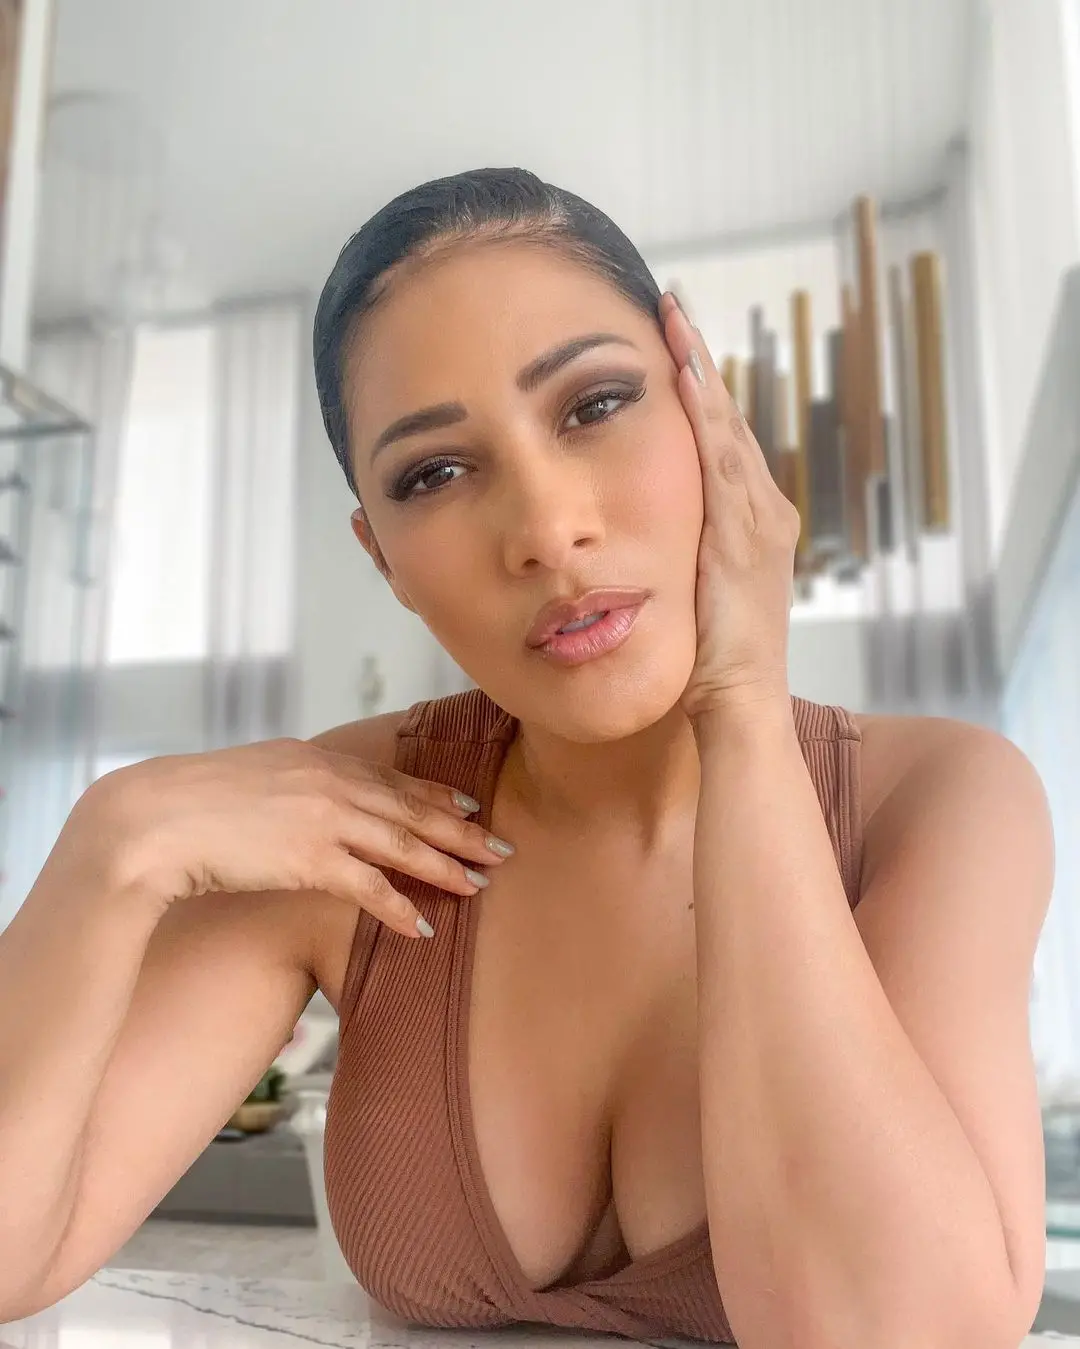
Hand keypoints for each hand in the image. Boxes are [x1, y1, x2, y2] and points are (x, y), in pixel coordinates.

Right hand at [57, 738, 510, 937]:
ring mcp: (324, 821)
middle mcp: (330, 784)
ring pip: (403, 845)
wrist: (152, 820)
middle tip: (502, 848)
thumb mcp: (252, 776)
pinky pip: (370, 888)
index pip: (393, 779)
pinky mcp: (311, 860)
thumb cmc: (190, 801)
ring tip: (480, 885)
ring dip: (446, 867)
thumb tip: (304, 799)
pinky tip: (424, 926)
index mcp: (318, 760)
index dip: (437, 795)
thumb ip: (291, 784)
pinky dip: (400, 908)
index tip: (471, 806)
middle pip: (412, 810)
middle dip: (462, 831)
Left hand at [659, 293, 799, 720]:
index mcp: (750, 523)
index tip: (670, 346)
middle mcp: (763, 511)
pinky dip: (707, 418)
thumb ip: (678, 555)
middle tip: (671, 310)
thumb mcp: (692, 593)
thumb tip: (635, 532)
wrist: (740, 701)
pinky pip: (722, 462)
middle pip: (726, 422)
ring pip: (726, 430)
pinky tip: (687, 379)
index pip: (719, 441)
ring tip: (675, 322)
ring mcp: (759, 519)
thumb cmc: (710, 659)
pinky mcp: (745, 534)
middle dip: (698, 365)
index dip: (697, 392)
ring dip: (700, 374)